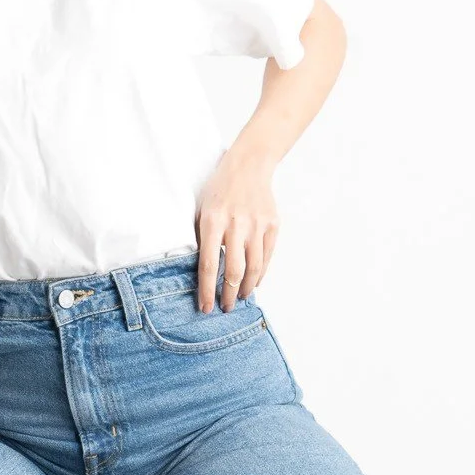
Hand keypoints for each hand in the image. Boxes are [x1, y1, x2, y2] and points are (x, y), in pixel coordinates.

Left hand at [193, 151, 279, 311]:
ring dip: (246, 289)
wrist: (248, 165)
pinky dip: (261, 274)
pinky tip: (254, 283)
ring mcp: (257, 225)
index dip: (207, 290)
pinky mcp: (273, 225)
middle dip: (228, 295)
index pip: (209, 265)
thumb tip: (204, 272)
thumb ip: (202, 239)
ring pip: (254, 269)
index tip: (205, 307)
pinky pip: (267, 257)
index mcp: (213, 221)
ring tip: (240, 298)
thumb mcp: (201, 210)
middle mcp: (236, 225)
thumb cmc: (220, 189)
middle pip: (234, 271)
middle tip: (225, 308)